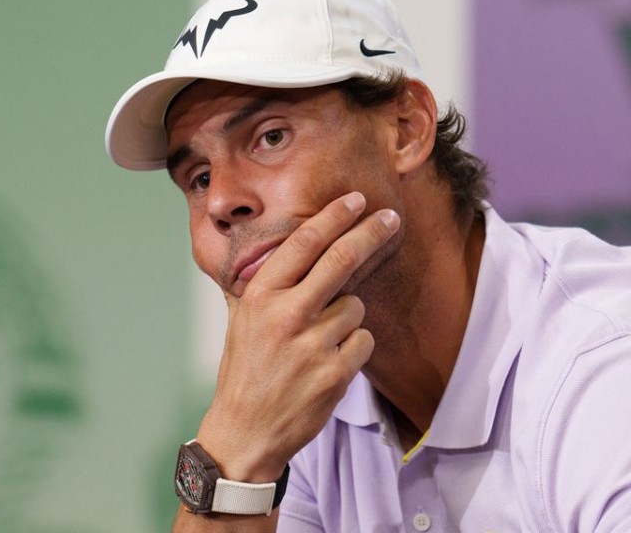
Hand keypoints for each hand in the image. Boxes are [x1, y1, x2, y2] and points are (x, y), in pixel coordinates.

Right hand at [196, 191, 399, 481]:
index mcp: (261, 295)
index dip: (334, 216)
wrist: (246, 430)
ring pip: (356, 306)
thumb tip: (265, 247)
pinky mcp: (335, 373)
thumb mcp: (240, 319)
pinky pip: (363, 341)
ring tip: (319, 341)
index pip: (304, 243)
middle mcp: (286, 314)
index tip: (355, 200)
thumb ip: (257, 283)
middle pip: (341, 259)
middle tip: (390, 217)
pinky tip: (329, 362)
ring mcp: (312, 344)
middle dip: (370, 232)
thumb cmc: (244, 371)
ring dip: (347, 317)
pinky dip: (354, 348)